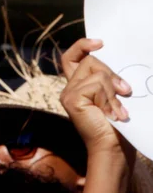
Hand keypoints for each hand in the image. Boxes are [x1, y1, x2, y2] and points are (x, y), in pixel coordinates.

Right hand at [60, 38, 132, 155]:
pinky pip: (96, 84)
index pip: (70, 57)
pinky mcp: (72, 99)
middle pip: (90, 61)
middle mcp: (69, 88)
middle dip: (111, 74)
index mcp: (77, 85)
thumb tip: (111, 59)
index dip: (82, 46)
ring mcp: (68, 94)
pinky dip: (110, 98)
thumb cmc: (116, 125)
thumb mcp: (112, 94)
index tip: (100, 43)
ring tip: (119, 110)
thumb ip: (106, 79)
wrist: (113, 149)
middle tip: (125, 92)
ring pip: (96, 72)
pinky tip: (113, 113)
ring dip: (113, 90)